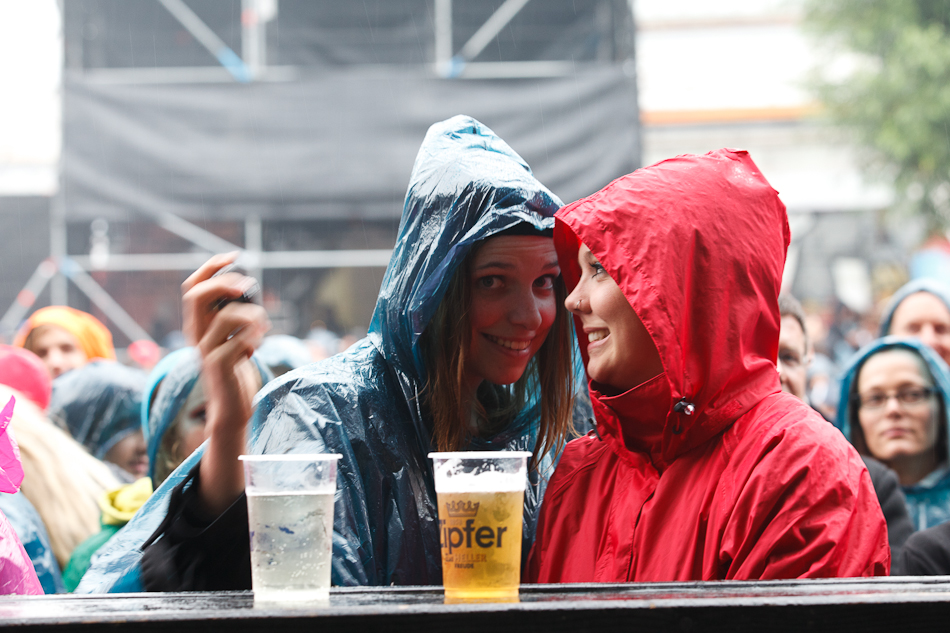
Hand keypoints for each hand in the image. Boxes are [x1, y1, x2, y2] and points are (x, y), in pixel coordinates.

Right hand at [182, 253, 269, 514]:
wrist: (232, 409)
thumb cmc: (236, 372)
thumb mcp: (233, 338)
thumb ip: (234, 317)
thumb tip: (247, 288)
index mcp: (198, 325)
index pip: (192, 287)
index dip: (211, 267)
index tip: (234, 255)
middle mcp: (196, 335)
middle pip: (196, 295)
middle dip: (225, 284)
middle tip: (248, 287)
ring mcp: (205, 351)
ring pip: (227, 317)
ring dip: (253, 316)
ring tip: (262, 328)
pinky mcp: (219, 367)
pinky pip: (238, 342)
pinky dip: (254, 337)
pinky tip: (257, 346)